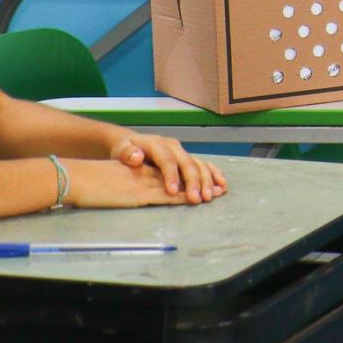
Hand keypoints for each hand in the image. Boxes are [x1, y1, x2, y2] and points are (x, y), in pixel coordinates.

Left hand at [111, 134, 226, 204]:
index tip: (172, 192)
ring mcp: (182, 152)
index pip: (167, 160)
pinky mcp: (187, 159)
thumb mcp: (121, 150)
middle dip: (193, 182)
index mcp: (157, 144)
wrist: (131, 143)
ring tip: (211, 196)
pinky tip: (221, 185)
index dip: (171, 175)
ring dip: (206, 180)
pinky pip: (204, 165)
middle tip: (196, 199)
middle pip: (187, 163)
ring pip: (198, 164)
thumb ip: (127, 154)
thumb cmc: (125, 150)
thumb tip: (136, 157)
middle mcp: (173, 147)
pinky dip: (214, 174)